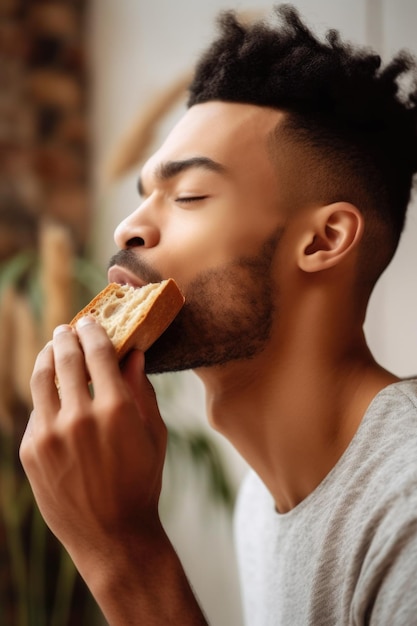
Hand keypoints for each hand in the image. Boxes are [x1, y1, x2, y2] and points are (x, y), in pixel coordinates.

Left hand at [20, 317, 167, 569]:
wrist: (112, 535)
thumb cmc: (141, 481)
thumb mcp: (153, 433)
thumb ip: (141, 390)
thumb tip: (132, 353)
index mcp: (115, 410)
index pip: (98, 352)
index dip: (93, 331)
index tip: (91, 321)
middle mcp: (78, 417)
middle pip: (64, 357)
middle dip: (66, 336)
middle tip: (68, 328)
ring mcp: (49, 434)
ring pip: (41, 378)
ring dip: (47, 356)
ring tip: (53, 347)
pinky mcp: (31, 450)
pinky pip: (36, 410)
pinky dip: (46, 393)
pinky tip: (54, 391)